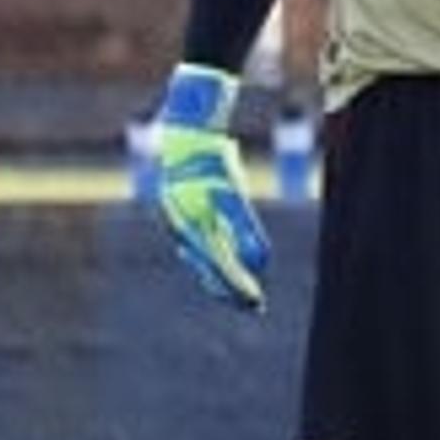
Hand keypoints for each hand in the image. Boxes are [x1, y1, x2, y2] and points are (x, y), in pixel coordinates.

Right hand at [151, 64, 270, 310]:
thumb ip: (245, 228)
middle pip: (209, 268)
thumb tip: (260, 263)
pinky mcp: (182, 213)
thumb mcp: (233, 193)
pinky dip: (210, 259)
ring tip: (239, 293)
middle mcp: (182, 229)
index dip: (238, 287)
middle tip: (254, 307)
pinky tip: (219, 265)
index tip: (256, 303)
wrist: (185, 133)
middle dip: (231, 288)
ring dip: (221, 277)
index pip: (220, 266)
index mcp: (193, 227)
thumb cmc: (212, 161)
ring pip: (201, 259)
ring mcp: (179, 222)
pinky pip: (196, 245)